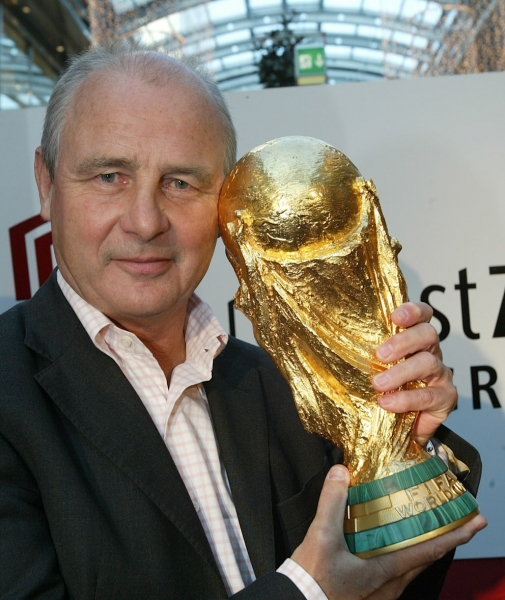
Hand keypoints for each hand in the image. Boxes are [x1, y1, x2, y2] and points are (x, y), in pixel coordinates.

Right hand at [292, 465, 486, 599]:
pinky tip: (391, 542)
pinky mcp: (370, 593)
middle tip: (456, 520)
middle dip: (444, 539)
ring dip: (423, 546)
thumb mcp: (322, 536)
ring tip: (426, 526)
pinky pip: (396, 570)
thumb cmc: (314, 579)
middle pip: (425, 559)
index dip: (454, 536)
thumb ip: (333, 502)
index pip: (428, 551)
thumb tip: (341, 472)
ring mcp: (382, 592)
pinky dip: (403, 552)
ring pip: (411, 566)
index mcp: (385, 571)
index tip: (476, 524)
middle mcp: (390, 585)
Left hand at [371, 302, 455, 446]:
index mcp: (414, 339)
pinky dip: (406, 399)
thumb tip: (318, 345)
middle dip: (403, 341)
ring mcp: (440, 374)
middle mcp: (430, 351)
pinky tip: (387, 402)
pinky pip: (429, 396)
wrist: (400, 428)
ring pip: (428, 363)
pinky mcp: (445, 398)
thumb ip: (358, 354)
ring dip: (401, 372)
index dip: (412, 311)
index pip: (422, 314)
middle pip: (427, 334)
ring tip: (378, 384)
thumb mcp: (370, 368)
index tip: (395, 316)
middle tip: (380, 354)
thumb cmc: (385, 390)